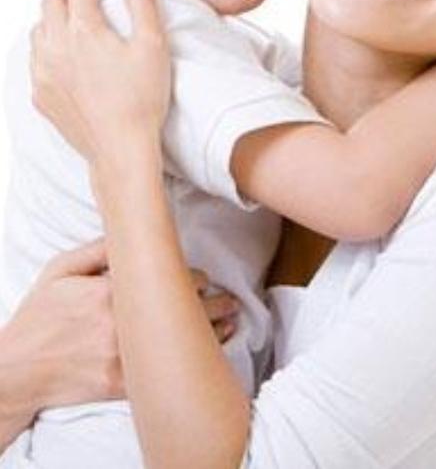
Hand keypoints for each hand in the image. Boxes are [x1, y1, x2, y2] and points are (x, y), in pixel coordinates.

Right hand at [0, 240, 238, 431]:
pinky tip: (208, 355)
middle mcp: (119, 323)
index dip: (192, 279)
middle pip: (180, 311)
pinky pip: (162, 372)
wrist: (16, 370)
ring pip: (178, 343)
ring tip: (232, 322)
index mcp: (108, 291)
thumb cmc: (39, 316)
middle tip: (231, 300)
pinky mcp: (120, 385)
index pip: (166, 279)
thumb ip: (97, 249)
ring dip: (211, 332)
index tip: (202, 278)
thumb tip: (130, 233)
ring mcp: (121, 357)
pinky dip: (188, 362)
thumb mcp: (60, 269)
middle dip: (212, 305)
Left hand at [30, 0, 170, 163]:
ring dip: (55, 19)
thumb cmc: (141, 99)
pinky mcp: (41, 95)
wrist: (121, 148)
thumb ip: (142, 4)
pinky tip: (68, 59)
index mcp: (83, 30)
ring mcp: (43, 72)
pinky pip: (36, 61)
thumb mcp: (153, 45)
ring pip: (37, 30)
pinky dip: (49, 50)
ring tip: (77, 26)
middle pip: (50, 1)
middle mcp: (55, 47)